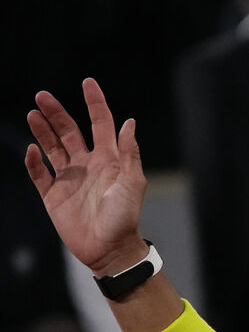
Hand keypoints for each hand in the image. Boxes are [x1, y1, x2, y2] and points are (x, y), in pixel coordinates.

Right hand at [25, 79, 149, 276]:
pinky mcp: (54, 195)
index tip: (87, 82)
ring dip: (42, 131)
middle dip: (57, 113)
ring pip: (52, 148)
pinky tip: (32, 150)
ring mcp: (70, 179)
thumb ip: (129, 153)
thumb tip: (129, 122)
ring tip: (32, 114)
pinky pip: (39, 174)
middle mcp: (88, 164)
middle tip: (42, 96)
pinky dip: (34, 161)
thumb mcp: (132, 183)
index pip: (100, 123)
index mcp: (109, 159)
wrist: (110, 249)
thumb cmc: (125, 217)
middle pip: (69, 131)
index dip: (95, 103)